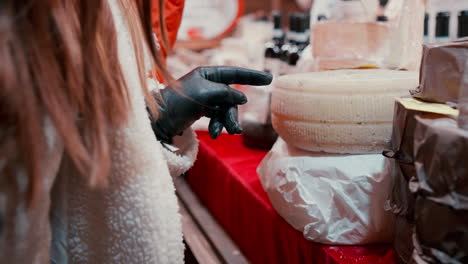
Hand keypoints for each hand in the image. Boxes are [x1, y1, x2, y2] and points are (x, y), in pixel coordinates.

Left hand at [150, 66, 272, 142]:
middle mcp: (208, 84)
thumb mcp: (204, 94)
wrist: (158, 120)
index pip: (234, 73)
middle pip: (231, 98)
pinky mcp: (202, 111)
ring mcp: (206, 98)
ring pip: (226, 110)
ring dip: (226, 122)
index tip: (269, 78)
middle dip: (232, 114)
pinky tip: (216, 134)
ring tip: (224, 134)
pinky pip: (218, 117)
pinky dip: (218, 126)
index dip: (252, 76)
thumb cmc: (178, 101)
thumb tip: (243, 97)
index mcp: (207, 74)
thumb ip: (226, 94)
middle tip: (234, 129)